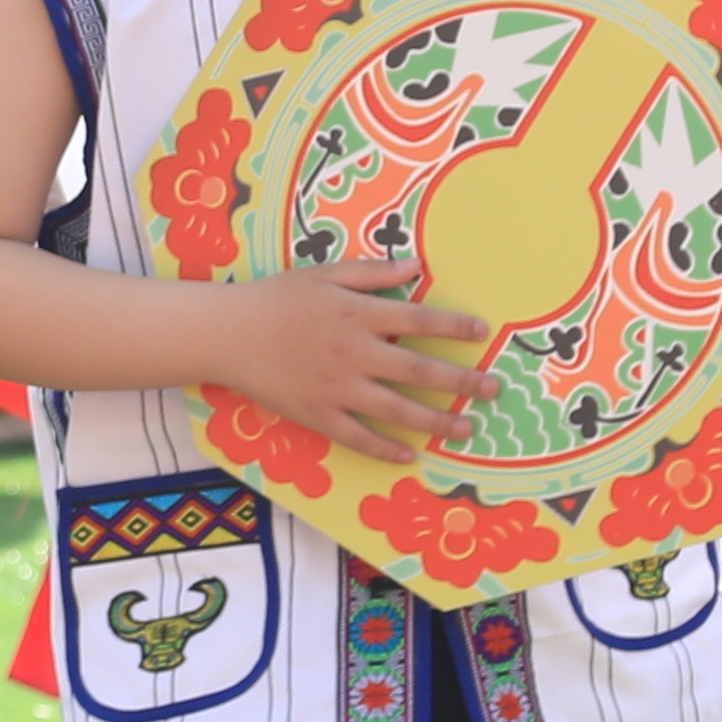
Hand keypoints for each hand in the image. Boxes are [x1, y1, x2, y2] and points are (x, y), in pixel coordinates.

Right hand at [211, 256, 490, 464]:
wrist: (228, 334)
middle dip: (462, 382)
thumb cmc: (277, 298)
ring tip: (466, 429)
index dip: (455, 327)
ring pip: (398, 411)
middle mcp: (355, 354)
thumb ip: (373, 272)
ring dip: (437, 421)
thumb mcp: (325, 273)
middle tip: (493, 390)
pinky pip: (359, 438)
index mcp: (359, 315)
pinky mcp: (319, 415)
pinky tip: (410, 456)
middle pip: (420, 371)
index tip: (482, 333)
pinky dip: (386, 449)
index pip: (420, 321)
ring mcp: (338, 389)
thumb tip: (417, 265)